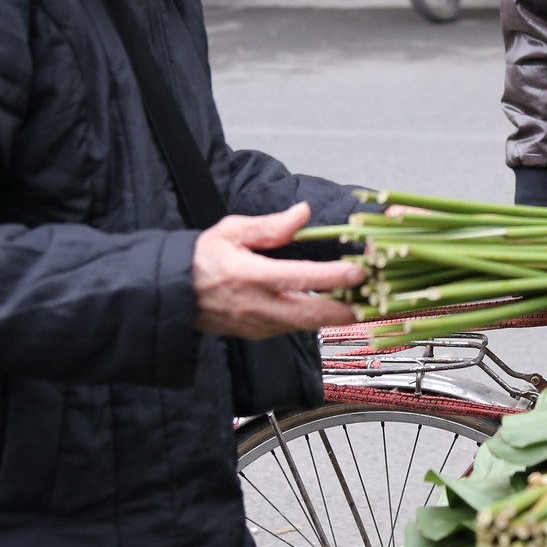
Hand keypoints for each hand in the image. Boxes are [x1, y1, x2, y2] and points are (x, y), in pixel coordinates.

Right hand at [191, 201, 363, 338]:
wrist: (172, 294)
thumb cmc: (201, 259)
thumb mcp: (231, 231)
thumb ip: (269, 226)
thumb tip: (303, 213)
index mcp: (249, 276)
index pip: (299, 278)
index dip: (332, 277)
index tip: (359, 271)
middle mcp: (256, 306)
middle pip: (311, 315)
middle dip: (346, 310)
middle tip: (374, 299)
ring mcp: (258, 325)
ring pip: (306, 326)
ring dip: (335, 316)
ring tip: (362, 300)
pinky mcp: (259, 334)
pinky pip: (294, 328)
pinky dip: (317, 319)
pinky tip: (333, 306)